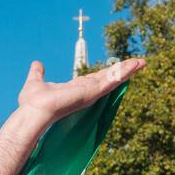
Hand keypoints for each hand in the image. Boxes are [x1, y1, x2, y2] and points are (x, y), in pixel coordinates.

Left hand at [17, 58, 145, 124]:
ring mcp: (90, 93)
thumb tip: (37, 63)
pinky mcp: (92, 92)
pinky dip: (123, 72)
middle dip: (123, 70)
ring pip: (113, 78)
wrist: (33, 112)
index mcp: (74, 89)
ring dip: (127, 69)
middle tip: (138, 62)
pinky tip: (134, 65)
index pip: (94, 79)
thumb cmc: (32, 103)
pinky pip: (111, 80)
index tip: (116, 67)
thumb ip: (38, 73)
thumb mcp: (35, 82)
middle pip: (108, 78)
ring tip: (142, 62)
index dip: (106, 73)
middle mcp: (85, 92)